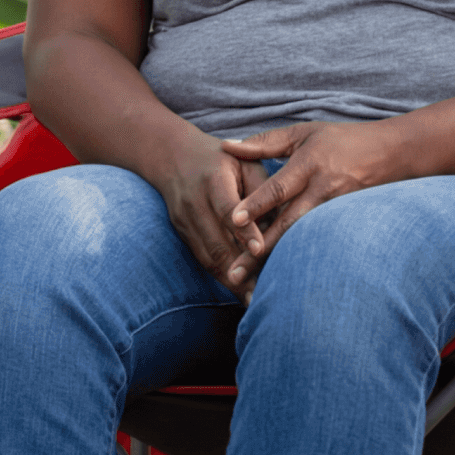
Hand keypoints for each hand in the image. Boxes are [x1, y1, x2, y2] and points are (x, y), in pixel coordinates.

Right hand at [145, 127, 271, 297]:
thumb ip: (263, 188)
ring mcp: (184, 220)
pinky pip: (201, 258)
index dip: (244, 232)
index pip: (229, 210)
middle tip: (262, 291)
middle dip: (238, 269)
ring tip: (253, 298)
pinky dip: (220, 275)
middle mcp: (194, 202)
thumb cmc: (223, 158)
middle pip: (215, 241)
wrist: (173, 155)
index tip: (260, 250)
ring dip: (230, 280)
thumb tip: (281, 220)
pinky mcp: (181, 232)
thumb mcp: (246, 161)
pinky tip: (238, 290)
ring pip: (207, 256)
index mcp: (213, 180)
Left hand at [217, 121, 400, 286]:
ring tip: (254, 283)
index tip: (234, 220)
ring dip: (278, 262)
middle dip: (260, 250)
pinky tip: (283, 277)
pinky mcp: (346, 224)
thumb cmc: (342, 140)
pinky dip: (299, 259)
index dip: (257, 204)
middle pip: (287, 224)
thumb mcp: (304, 133)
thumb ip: (265, 142)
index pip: (278, 188)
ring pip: (302, 240)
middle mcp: (322, 190)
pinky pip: (317, 243)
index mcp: (309, 165)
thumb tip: (228, 146)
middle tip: (234, 273)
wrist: (393, 154)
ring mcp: (336, 211)